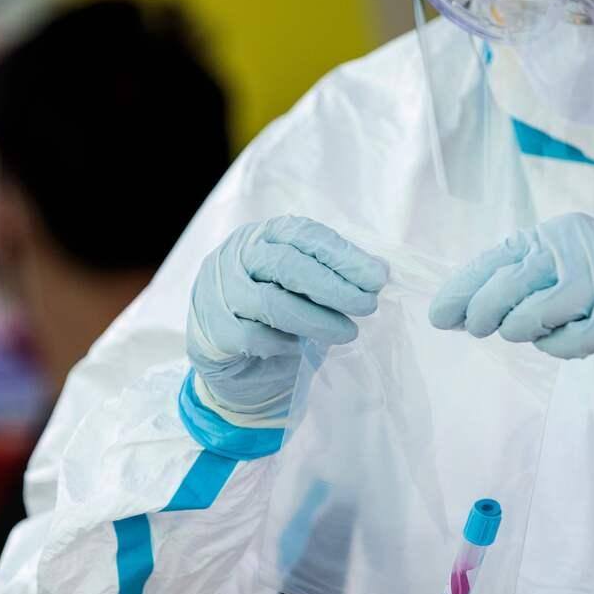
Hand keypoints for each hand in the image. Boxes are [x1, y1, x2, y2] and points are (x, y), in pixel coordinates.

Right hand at [187, 216, 388, 417]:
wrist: (232, 358)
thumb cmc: (274, 313)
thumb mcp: (305, 287)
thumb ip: (334, 274)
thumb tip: (379, 269)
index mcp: (264, 236)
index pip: (304, 235)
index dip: (343, 256)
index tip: (376, 278)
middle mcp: (237, 257)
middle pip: (287, 264)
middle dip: (334, 286)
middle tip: (367, 305)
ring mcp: (220, 292)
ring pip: (272, 303)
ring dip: (317, 320)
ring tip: (348, 332)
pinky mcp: (214, 330)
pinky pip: (255, 337)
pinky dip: (285, 344)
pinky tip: (303, 349)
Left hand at [429, 213, 593, 360]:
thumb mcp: (566, 260)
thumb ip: (519, 278)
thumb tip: (460, 311)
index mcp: (553, 235)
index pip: (494, 261)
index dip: (461, 290)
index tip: (438, 316)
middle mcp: (571, 250)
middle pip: (502, 289)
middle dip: (480, 315)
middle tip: (477, 328)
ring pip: (526, 320)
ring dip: (519, 332)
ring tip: (534, 329)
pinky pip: (562, 344)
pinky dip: (556, 346)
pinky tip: (567, 337)